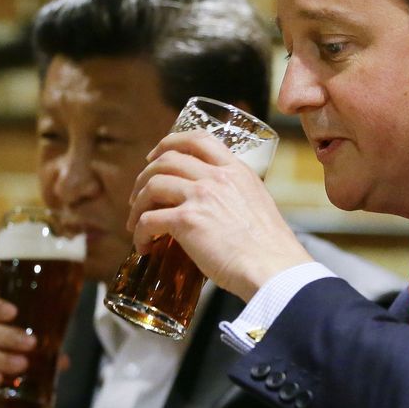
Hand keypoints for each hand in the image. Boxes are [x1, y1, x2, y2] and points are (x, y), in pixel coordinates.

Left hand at [127, 130, 312, 300]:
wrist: (272, 268)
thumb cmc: (269, 248)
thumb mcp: (258, 204)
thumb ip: (237, 196)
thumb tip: (219, 208)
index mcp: (236, 170)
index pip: (198, 139)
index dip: (170, 142)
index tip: (155, 156)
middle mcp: (217, 177)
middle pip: (167, 159)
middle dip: (145, 175)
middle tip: (139, 195)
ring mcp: (201, 196)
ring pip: (153, 185)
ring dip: (138, 204)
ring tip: (136, 222)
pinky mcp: (187, 221)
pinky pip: (149, 219)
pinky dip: (140, 232)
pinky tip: (143, 245)